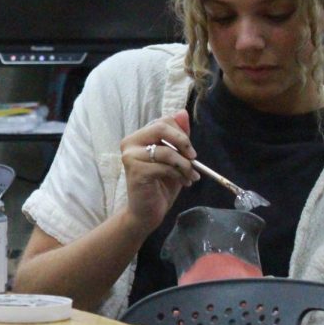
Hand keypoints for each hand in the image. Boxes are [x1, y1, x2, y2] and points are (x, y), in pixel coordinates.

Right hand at [119, 109, 199, 233]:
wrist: (147, 212)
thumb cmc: (160, 185)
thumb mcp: (175, 157)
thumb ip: (178, 136)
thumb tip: (182, 112)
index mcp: (138, 137)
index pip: (163, 122)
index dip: (181, 134)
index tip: (191, 151)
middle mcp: (130, 143)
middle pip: (161, 128)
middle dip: (183, 142)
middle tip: (193, 158)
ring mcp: (130, 157)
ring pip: (166, 151)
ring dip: (185, 165)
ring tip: (191, 176)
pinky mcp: (136, 171)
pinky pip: (165, 167)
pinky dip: (179, 175)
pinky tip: (184, 183)